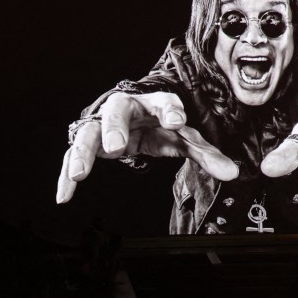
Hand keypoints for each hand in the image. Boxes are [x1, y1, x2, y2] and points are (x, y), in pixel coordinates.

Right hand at [56, 92, 238, 202]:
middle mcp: (126, 109)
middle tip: (117, 147)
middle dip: (116, 127)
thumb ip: (206, 154)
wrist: (138, 116)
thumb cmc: (162, 125)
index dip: (170, 110)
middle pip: (117, 111)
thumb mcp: (185, 138)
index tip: (177, 121)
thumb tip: (232, 173)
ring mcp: (103, 125)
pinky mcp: (89, 143)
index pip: (165, 102)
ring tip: (81, 173)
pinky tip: (64, 195)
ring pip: (89, 133)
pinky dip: (66, 176)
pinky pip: (73, 157)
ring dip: (83, 152)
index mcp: (155, 103)